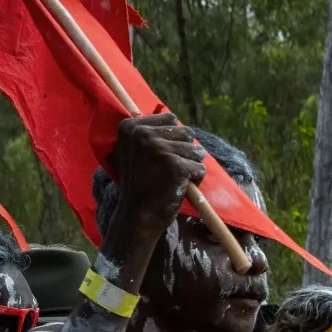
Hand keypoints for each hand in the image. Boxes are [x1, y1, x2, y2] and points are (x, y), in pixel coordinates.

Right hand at [108, 113, 206, 234]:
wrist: (138, 215)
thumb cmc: (141, 184)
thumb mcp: (136, 152)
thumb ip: (151, 133)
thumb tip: (172, 116)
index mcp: (131, 126)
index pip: (170, 119)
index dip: (173, 139)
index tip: (160, 158)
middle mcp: (143, 133)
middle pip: (187, 133)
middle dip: (185, 153)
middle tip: (168, 171)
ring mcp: (159, 149)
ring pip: (196, 151)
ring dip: (191, 167)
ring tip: (173, 179)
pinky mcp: (175, 165)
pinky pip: (200, 168)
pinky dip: (196, 180)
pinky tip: (179, 187)